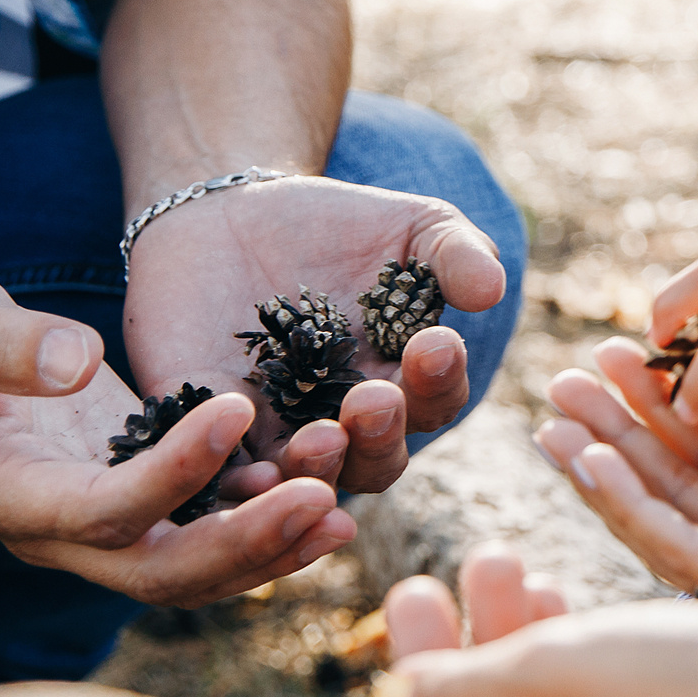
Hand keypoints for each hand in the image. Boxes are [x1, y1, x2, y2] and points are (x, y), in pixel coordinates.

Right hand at [0, 269, 355, 604]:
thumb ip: (0, 343)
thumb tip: (74, 364)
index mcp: (5, 497)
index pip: (101, 511)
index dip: (171, 473)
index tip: (236, 411)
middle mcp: (56, 535)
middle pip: (157, 572)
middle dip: (243, 545)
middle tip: (323, 500)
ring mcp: (100, 530)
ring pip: (193, 572)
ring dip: (269, 549)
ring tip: (343, 511)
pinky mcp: (138, 506)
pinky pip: (207, 537)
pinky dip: (265, 526)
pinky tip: (329, 495)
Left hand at [122, 175, 506, 492]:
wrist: (229, 212)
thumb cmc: (336, 224)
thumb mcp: (411, 227)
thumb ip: (454, 253)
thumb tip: (491, 288)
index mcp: (401, 380)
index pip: (433, 401)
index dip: (439, 380)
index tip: (435, 343)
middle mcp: (344, 421)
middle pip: (376, 460)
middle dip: (380, 434)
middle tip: (373, 398)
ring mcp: (275, 432)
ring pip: (304, 481)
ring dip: (318, 470)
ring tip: (319, 438)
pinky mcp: (206, 430)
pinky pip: (224, 476)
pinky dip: (239, 483)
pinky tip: (250, 471)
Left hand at [384, 542, 570, 696]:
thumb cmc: (672, 689)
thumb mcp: (548, 680)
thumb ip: (461, 692)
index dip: (418, 680)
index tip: (410, 604)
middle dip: (457, 646)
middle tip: (419, 589)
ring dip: (508, 627)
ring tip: (494, 558)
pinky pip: (586, 688)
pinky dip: (561, 639)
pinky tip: (545, 587)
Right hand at [536, 339, 697, 625]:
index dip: (657, 410)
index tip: (614, 356)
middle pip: (678, 487)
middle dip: (615, 431)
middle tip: (564, 379)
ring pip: (665, 520)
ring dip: (603, 464)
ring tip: (553, 412)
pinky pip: (681, 548)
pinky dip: (627, 501)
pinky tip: (589, 456)